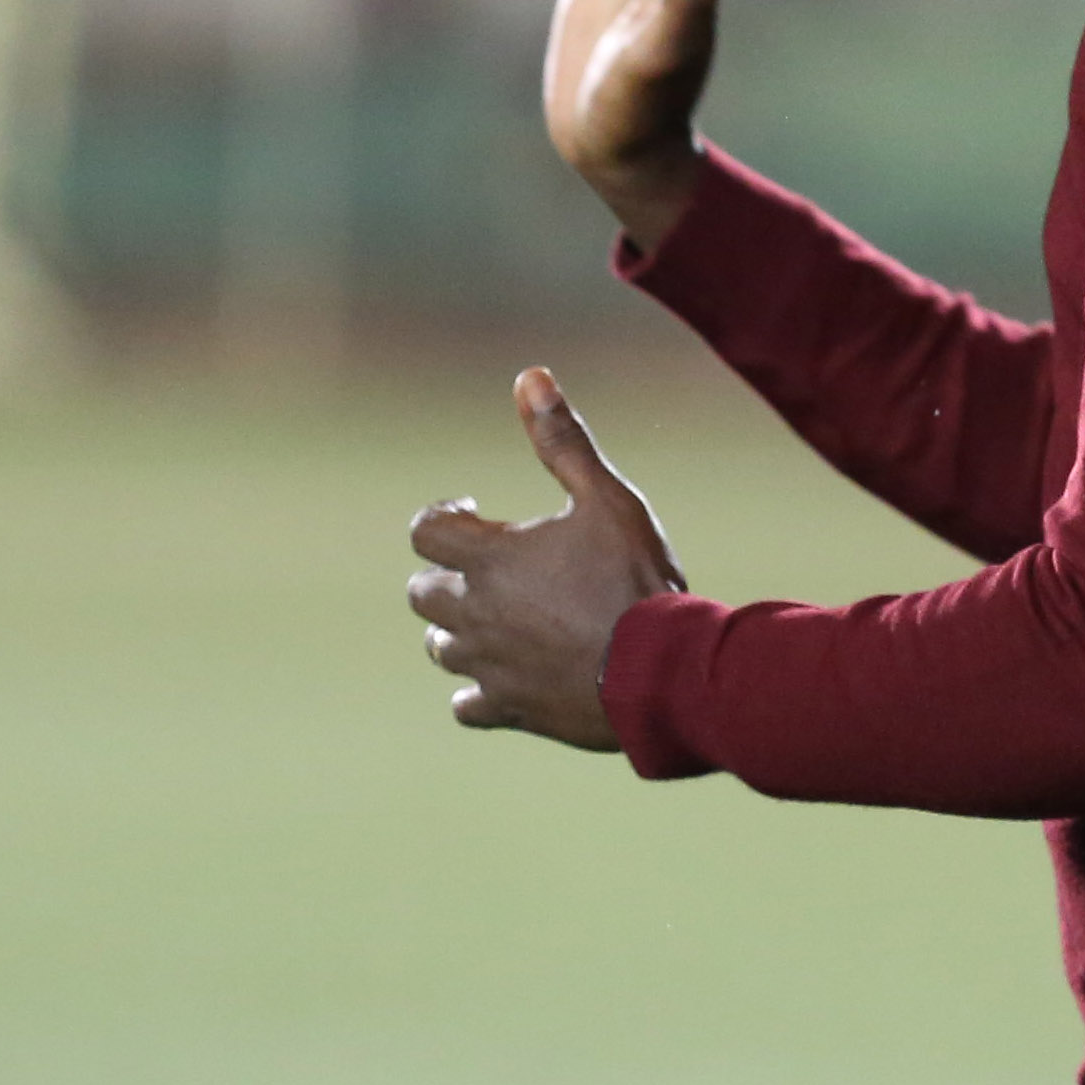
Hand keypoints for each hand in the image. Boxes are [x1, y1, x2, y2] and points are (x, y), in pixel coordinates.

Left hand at [407, 368, 686, 747]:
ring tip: (504, 618)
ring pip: (440, 647)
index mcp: (488, 558)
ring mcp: (489, 665)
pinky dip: (479, 691)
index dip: (444, 516)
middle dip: (448, 576)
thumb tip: (530, 376)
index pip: (424, 531)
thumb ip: (562, 442)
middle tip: (494, 569)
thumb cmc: (634, 579)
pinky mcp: (510, 708)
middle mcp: (475, 613)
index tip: (477, 514)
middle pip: (422, 593)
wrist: (662, 670)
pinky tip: (509, 675)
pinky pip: (467, 704)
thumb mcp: (607, 498)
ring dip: (460, 629)